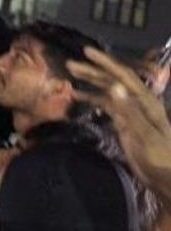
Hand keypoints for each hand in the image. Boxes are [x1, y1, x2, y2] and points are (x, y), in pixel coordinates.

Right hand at [68, 46, 170, 202]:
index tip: (86, 51)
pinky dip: (92, 98)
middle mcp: (137, 102)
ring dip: (90, 82)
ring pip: (108, 91)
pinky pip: (105, 105)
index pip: (123, 76)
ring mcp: (130, 112)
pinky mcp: (124, 122)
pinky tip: (79, 96)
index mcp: (146, 101)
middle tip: (70, 65)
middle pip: (113, 81)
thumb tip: (113, 86)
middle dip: (92, 71)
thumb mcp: (145, 134)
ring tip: (71, 76)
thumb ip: (130, 110)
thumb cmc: (159, 156)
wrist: (165, 178)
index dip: (106, 63)